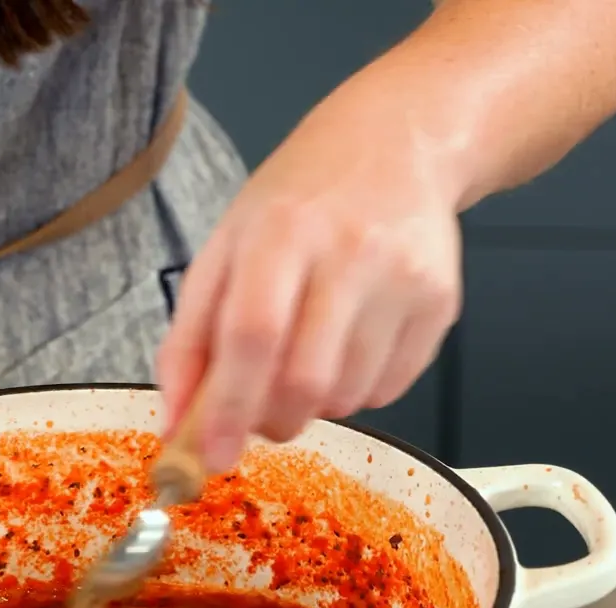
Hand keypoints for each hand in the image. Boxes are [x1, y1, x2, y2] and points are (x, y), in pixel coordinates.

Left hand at [155, 86, 463, 471]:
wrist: (400, 144)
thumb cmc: (300, 201)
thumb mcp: (226, 246)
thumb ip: (190, 336)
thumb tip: (174, 424)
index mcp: (282, 232)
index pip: (252, 336)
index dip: (226, 408)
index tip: (208, 457)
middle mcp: (350, 253)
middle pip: (304, 380)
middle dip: (270, 421)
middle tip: (257, 415)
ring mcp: (404, 280)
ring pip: (348, 396)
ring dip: (312, 407)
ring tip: (305, 359)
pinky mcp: (441, 305)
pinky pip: (388, 390)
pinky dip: (354, 392)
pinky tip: (347, 346)